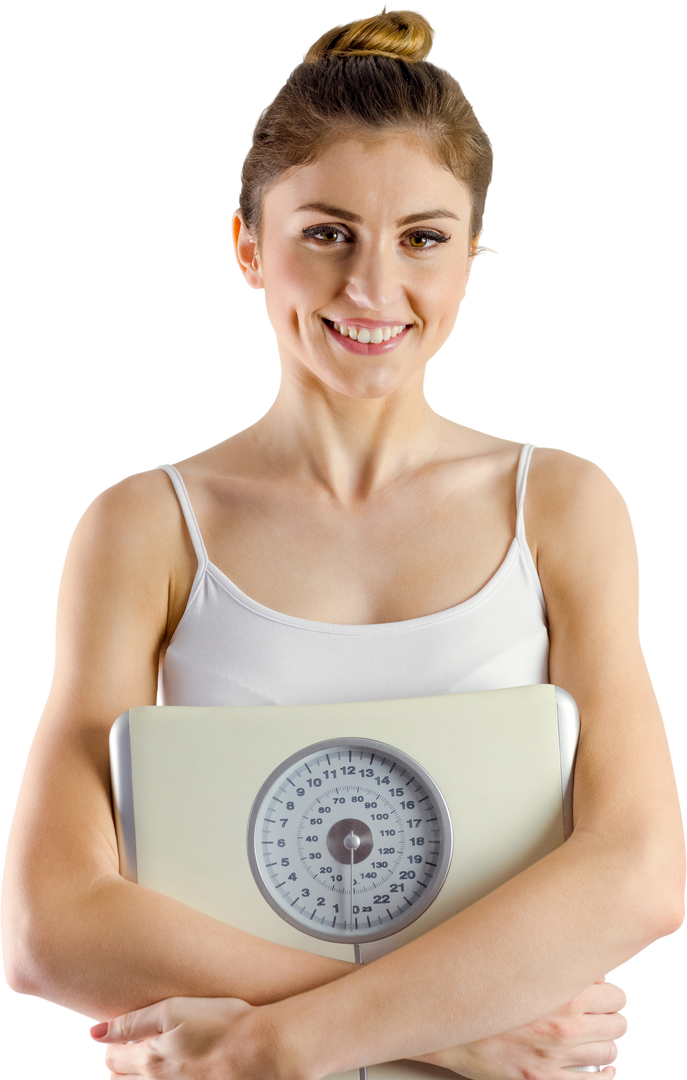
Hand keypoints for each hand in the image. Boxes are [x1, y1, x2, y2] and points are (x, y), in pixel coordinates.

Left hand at [87, 996, 281, 1078]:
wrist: (263, 1051)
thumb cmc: (223, 1025)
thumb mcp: (173, 1010)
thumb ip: (132, 1022)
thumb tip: (94, 1032)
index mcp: (150, 1059)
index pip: (113, 1059)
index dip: (113, 1046)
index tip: (117, 1039)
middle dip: (120, 1069)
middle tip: (124, 1056)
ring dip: (138, 1078)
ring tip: (145, 1067)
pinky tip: (174, 1071)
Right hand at [411, 979, 628, 1077]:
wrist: (447, 1026)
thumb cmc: (482, 994)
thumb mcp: (519, 968)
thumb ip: (556, 966)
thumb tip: (584, 967)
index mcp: (560, 991)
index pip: (617, 995)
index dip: (614, 995)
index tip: (608, 995)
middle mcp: (562, 1025)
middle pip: (619, 1024)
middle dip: (613, 1019)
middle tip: (605, 1017)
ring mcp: (555, 1056)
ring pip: (611, 1053)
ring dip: (608, 1046)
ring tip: (600, 1041)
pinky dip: (605, 1076)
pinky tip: (601, 1069)